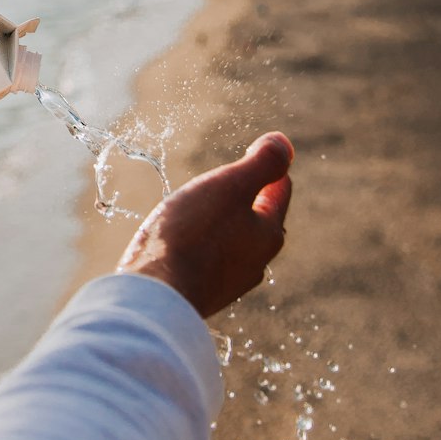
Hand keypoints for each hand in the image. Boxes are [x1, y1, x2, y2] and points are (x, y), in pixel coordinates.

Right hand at [116, 132, 293, 317]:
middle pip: (258, 221)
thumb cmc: (192, 236)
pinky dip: (201, 248)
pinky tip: (183, 245)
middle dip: (247, 200)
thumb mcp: (229, 187)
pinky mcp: (201, 295)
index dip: (269, 168)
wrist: (156, 296)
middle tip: (232, 183)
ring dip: (221, 226)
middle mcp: (254, 262)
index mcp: (268, 234)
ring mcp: (228, 283)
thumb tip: (284, 143)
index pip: (279, 192)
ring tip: (203, 213)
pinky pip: (208, 263)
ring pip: (233, 244)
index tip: (256, 151)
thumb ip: (261, 164)